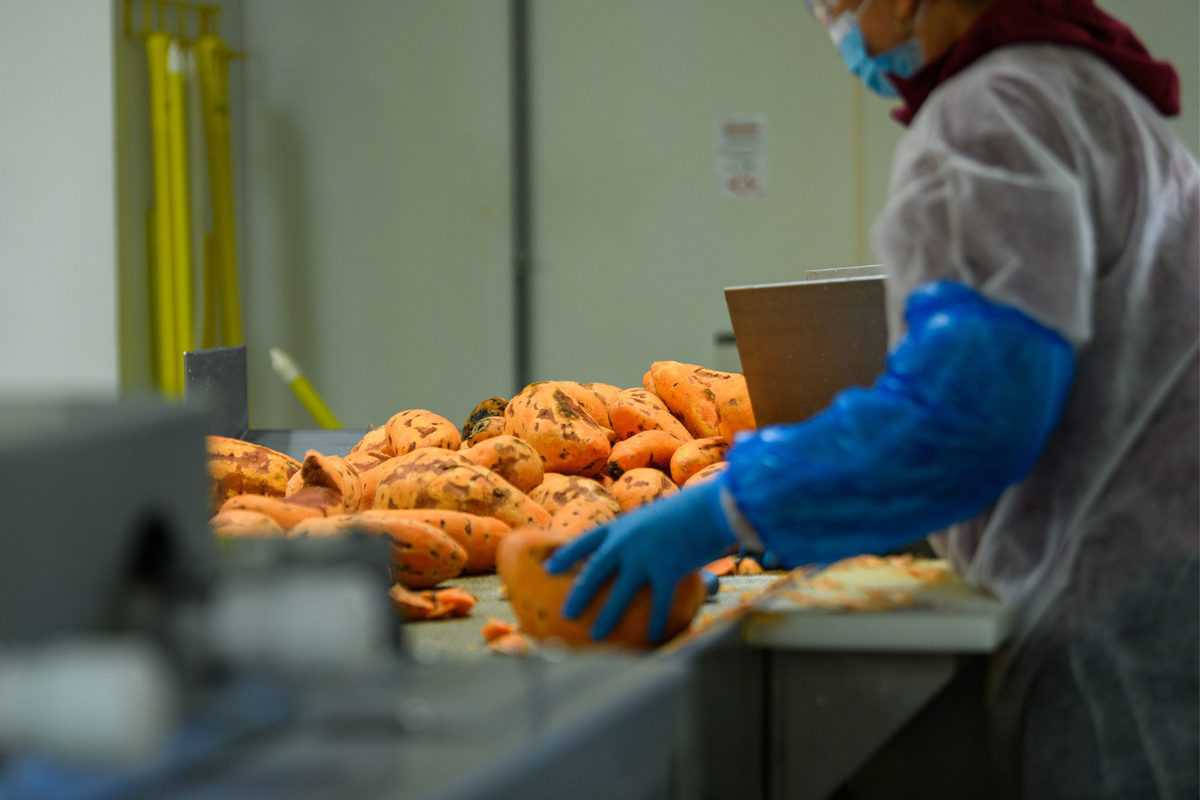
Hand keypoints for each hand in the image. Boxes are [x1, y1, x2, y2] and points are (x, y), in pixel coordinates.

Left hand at [545, 479, 736, 642]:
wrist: (713, 506)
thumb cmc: (686, 510)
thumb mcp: (653, 518)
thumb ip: (639, 538)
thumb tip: (632, 556)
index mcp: (621, 525)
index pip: (584, 541)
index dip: (565, 555)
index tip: (548, 568)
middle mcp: (627, 541)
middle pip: (594, 571)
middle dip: (579, 593)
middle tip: (566, 613)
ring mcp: (646, 556)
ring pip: (619, 593)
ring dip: (607, 616)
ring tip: (596, 636)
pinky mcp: (668, 569)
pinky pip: (658, 603)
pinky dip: (656, 622)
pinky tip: (652, 638)